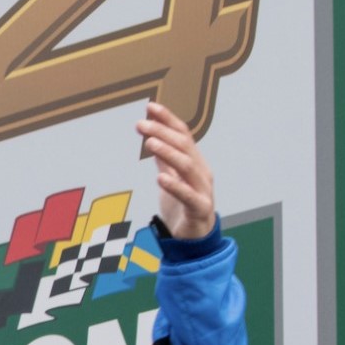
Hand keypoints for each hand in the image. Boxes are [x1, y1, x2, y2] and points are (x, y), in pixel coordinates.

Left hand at [136, 101, 214, 239]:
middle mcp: (201, 172)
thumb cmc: (182, 207)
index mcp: (194, 162)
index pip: (182, 135)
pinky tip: (160, 178)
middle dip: (162, 132)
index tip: (150, 106)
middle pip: (183, 146)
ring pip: (187, 166)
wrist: (194, 239)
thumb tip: (152, 137)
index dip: (168, 119)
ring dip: (168, 153)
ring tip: (150, 142)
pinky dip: (175, 186)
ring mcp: (202, 189)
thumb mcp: (170, 179)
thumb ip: (164, 160)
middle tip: (141, 123)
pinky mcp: (200, 209)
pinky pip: (188, 195)